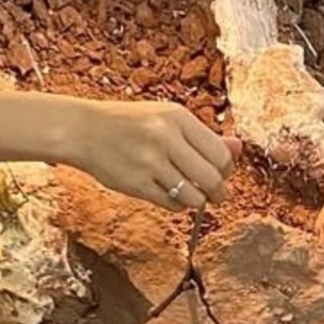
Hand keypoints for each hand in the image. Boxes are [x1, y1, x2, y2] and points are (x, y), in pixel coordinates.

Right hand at [60, 100, 239, 209]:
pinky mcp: (136, 184)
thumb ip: (203, 136)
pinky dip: (177, 205)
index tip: (220, 174)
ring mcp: (150, 162)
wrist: (83, 130)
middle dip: (219, 192)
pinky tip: (169, 194)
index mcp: (178, 117)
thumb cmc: (130, 124)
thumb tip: (239, 148)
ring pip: (194, 196)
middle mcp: (165, 137)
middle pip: (212, 179)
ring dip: (198, 201)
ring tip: (190, 195)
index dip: (226, 170)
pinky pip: (172, 205)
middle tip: (215, 195)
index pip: (220, 154)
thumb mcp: (167, 119)